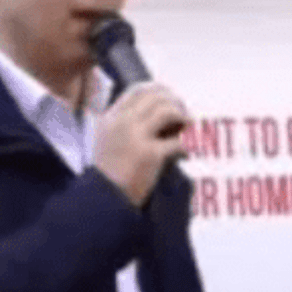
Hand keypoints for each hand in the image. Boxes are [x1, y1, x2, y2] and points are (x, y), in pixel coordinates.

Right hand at [93, 82, 189, 207]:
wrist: (102, 201)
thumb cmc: (108, 176)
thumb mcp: (108, 143)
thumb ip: (126, 127)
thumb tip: (160, 120)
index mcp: (111, 118)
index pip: (139, 90)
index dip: (161, 92)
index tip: (173, 100)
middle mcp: (122, 122)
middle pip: (157, 97)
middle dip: (176, 104)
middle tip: (186, 119)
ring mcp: (135, 136)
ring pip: (168, 111)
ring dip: (184, 120)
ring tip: (188, 133)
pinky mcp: (149, 154)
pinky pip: (178, 141)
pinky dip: (188, 145)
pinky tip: (186, 154)